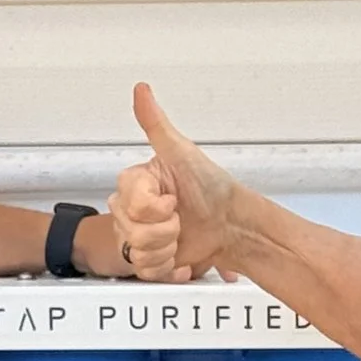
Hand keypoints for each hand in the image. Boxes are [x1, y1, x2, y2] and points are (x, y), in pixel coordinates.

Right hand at [108, 84, 238, 281]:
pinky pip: (143, 269)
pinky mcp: (149, 258)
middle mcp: (133, 208)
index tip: (172, 199)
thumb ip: (156, 124)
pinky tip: (177, 253)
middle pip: (129, 229)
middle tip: (179, 217)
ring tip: (180, 234)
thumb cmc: (212, 188)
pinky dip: (165, 265)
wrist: (231, 224)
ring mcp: (140, 234)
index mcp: (136, 182)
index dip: (154, 206)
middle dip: (162, 228)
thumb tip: (142, 91)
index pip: (129, 201)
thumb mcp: (182, 153)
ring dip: (165, 246)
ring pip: (135, 250)